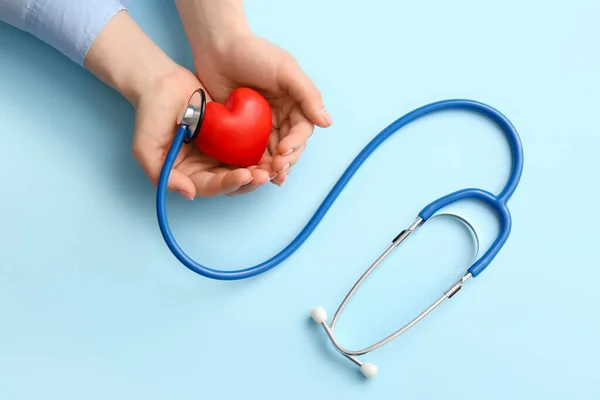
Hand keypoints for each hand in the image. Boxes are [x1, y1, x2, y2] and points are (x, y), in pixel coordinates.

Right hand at [85, 11, 269, 198]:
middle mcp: (204, 168)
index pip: (210, 186)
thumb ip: (162, 175)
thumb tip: (189, 194)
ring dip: (257, 171)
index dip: (228, 184)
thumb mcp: (145, 148)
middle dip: (249, 182)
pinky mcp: (229, 137)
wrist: (161, 83)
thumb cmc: (150, 114)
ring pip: (242, 169)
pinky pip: (246, 149)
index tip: (244, 176)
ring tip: (271, 166)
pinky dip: (258, 153)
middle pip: (230, 183)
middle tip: (264, 174)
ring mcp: (217, 153)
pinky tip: (270, 150)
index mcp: (186, 175)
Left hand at [193, 35, 332, 187]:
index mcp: (295, 104)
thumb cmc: (253, 53)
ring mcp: (261, 125)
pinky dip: (253, 164)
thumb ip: (307, 95)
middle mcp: (281, 116)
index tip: (283, 151)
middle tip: (276, 170)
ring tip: (265, 177)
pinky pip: (250, 151)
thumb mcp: (286, 70)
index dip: (295, 144)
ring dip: (271, 167)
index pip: (302, 130)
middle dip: (285, 160)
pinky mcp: (241, 131)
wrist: (218, 47)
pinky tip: (251, 174)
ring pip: (271, 153)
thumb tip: (326, 122)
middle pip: (289, 146)